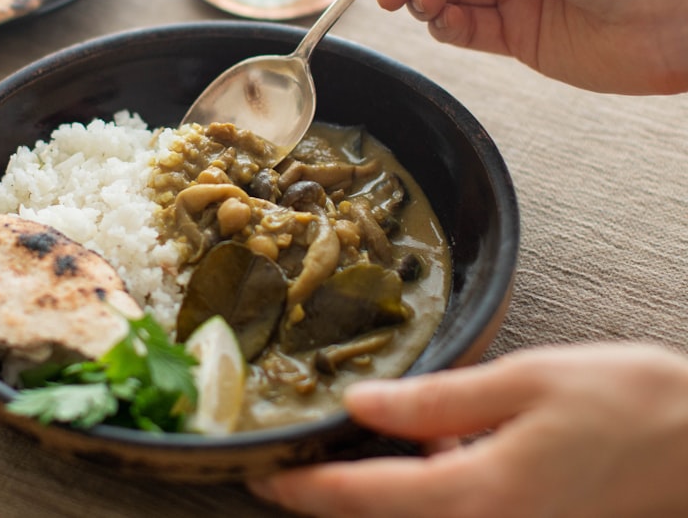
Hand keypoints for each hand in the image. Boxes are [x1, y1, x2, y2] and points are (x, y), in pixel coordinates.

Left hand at [247, 343, 687, 517]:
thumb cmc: (628, 405)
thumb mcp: (524, 383)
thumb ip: (437, 400)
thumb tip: (362, 404)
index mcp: (480, 494)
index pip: (363, 497)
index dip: (303, 490)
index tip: (259, 479)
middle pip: (381, 517)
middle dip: (328, 495)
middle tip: (284, 464)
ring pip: (415, 517)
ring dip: (373, 490)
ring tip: (339, 447)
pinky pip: (453, 510)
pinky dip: (423, 485)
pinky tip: (423, 444)